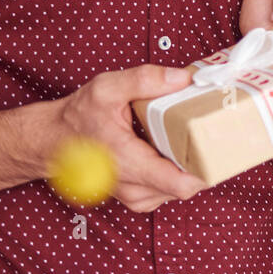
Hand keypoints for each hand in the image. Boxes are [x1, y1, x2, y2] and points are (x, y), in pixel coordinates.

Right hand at [47, 65, 208, 211]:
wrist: (51, 140)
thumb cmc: (77, 116)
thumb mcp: (106, 88)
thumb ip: (145, 79)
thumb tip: (185, 78)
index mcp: (128, 161)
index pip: (179, 184)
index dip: (207, 170)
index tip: (220, 148)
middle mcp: (132, 185)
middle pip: (185, 186)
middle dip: (201, 162)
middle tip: (211, 135)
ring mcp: (132, 195)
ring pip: (176, 190)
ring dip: (186, 168)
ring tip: (190, 140)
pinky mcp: (133, 196)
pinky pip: (164, 191)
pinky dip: (173, 174)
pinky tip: (171, 151)